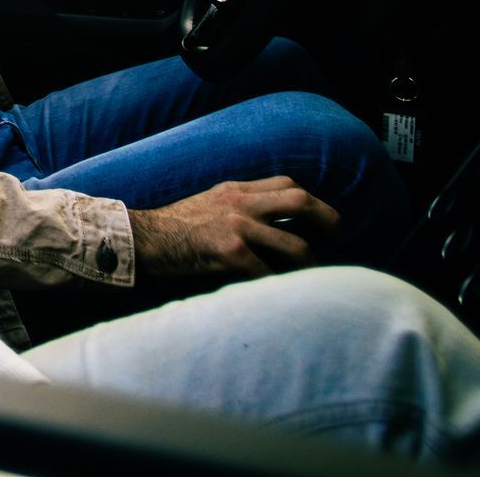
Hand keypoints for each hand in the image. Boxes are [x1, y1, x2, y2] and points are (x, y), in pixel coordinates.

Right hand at [129, 176, 338, 279]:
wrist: (140, 241)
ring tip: (312, 279)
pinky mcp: (230, 253)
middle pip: (300, 201)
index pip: (286, 184)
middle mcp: (240, 203)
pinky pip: (270, 274)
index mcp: (234, 190)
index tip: (323, 219)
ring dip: (310, 266)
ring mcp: (237, 227)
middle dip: (328, 219)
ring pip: (296, 244)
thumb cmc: (171, 229)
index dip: (312, 200)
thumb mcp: (206, 204)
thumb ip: (236, 207)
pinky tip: (281, 296)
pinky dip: (279, 287)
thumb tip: (268, 224)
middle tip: (339, 237)